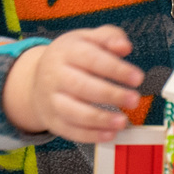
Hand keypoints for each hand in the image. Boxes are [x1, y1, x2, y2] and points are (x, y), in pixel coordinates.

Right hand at [2, 25, 143, 142]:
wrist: (35, 78)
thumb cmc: (70, 57)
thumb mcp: (86, 38)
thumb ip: (108, 37)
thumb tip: (125, 46)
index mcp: (66, 51)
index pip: (92, 59)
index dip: (116, 69)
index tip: (137, 78)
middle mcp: (55, 75)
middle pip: (82, 86)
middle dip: (111, 94)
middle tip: (134, 99)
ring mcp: (52, 100)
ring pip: (74, 112)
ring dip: (101, 119)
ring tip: (123, 121)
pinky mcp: (52, 120)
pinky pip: (70, 131)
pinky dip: (91, 135)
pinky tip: (109, 133)